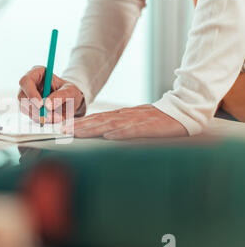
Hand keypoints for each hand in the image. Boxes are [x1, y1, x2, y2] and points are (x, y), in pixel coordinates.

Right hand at [18, 66, 84, 122]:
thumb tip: (47, 105)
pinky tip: (54, 117)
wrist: (72, 101)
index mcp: (37, 73)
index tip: (41, 104)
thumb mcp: (70, 91)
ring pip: (24, 108)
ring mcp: (27, 97)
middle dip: (34, 108)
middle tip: (47, 116)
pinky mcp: (29, 108)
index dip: (31, 93)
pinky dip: (42, 119)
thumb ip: (60, 96)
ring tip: (56, 116)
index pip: (26, 81)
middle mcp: (29, 85)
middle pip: (21, 97)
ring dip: (39, 115)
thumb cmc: (70, 92)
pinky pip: (31, 116)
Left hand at [62, 104, 187, 139]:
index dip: (79, 123)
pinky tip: (109, 136)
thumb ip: (119, 128)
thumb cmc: (158, 119)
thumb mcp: (135, 122)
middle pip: (98, 121)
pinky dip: (121, 133)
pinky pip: (133, 130)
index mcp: (121, 116)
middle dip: (78, 126)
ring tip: (77, 132)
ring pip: (110, 124)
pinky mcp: (149, 127)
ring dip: (92, 128)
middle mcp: (125, 116)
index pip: (96, 119)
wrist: (183, 110)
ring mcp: (136, 121)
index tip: (63, 127)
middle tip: (61, 130)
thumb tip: (103, 136)